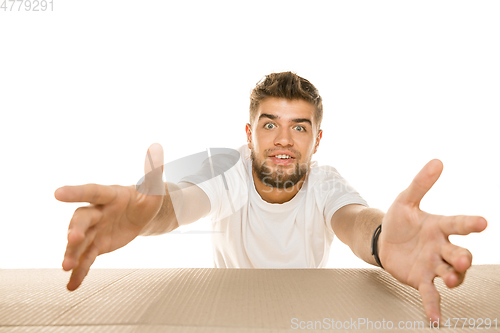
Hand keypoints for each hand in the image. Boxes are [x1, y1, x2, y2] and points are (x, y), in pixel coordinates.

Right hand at [54, 143, 164, 290]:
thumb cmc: (146, 198)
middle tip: (72, 239)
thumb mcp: (154, 189)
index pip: (92, 191)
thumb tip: (157, 148)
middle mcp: (97, 212)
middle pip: (82, 218)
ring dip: (73, 253)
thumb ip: (153, 172)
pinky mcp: (96, 246)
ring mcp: (95, 230)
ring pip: (80, 241)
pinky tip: (72, 285)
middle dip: (76, 228)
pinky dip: (80, 272)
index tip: (57, 193)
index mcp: (109, 195)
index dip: (75, 192)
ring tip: (67, 267)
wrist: (141, 217)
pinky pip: (86, 259)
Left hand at [378, 159, 486, 321]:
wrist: (383, 239)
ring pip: (448, 273)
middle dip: (461, 257)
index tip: (482, 222)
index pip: (457, 223)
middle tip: (462, 259)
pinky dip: (433, 306)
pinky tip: (435, 321)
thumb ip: (421, 184)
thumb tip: (437, 161)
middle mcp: (441, 247)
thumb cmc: (399, 220)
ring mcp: (433, 265)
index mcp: (439, 226)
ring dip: (452, 277)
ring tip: (448, 279)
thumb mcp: (406, 200)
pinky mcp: (421, 279)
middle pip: (457, 252)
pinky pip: (430, 294)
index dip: (469, 223)